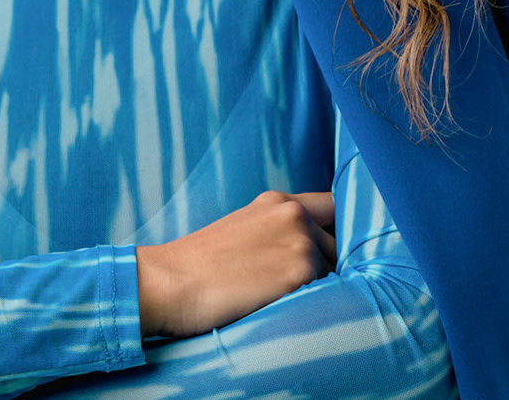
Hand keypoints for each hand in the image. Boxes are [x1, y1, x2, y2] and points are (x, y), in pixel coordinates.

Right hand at [134, 189, 334, 338]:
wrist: (169, 283)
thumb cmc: (199, 266)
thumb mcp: (244, 230)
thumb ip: (280, 230)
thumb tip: (321, 251)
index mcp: (278, 202)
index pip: (334, 207)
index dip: (340, 230)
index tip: (337, 249)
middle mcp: (294, 214)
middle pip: (339, 245)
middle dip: (328, 267)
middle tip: (293, 287)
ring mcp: (299, 242)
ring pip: (334, 274)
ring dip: (318, 290)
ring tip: (277, 299)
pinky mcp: (300, 273)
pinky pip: (326, 295)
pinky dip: (309, 306)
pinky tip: (278, 308)